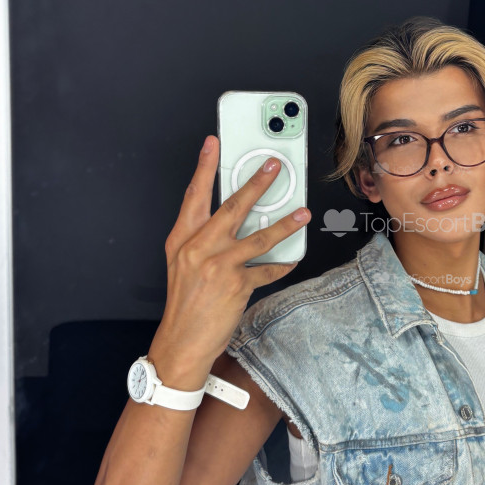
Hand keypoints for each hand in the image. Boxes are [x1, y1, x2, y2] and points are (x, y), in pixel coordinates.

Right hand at [153, 135, 311, 372]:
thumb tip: (233, 218)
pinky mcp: (236, 284)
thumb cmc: (185, 302)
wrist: (182, 341)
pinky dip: (282, 264)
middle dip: (257, 183)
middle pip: (232, 207)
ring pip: (259, 236)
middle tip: (274, 167)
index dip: (204, 166)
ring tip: (303, 212)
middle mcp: (199, 247)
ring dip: (285, 223)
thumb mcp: (183, 263)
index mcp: (182, 238)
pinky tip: (293, 259)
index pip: (194, 194)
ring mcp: (218, 265)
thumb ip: (203, 238)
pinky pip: (268, 269)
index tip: (213, 143)